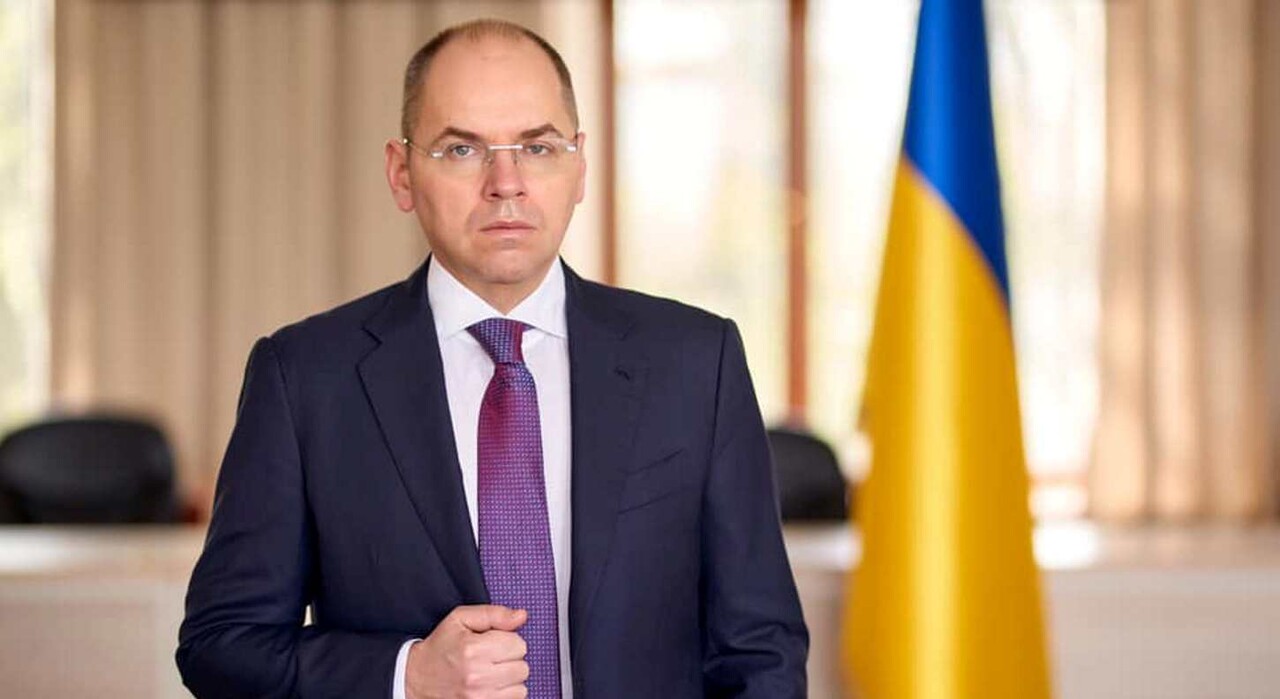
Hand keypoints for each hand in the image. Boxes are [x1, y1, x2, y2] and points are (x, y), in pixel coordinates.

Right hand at [405, 604, 529, 698]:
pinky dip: (506, 694)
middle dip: (511, 660)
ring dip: (510, 680)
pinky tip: (491, 686)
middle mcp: (477, 676)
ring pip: (520, 687)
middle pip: (522, 667)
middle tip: (492, 658)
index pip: (518, 644)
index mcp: (473, 649)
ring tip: (491, 673)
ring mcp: (480, 698)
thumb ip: (494, 614)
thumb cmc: (441, 646)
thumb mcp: (461, 619)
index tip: (493, 643)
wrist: (417, 678)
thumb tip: (522, 616)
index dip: (508, 640)